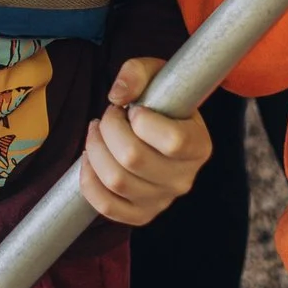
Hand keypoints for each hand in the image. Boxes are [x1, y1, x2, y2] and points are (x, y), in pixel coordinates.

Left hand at [77, 57, 211, 225]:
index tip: (135, 108)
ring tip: (97, 133)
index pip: (173, 141)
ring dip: (95, 150)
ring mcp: (162, 200)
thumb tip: (118, 96)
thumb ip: (137, 72)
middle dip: (110, 128)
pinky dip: (89, 182)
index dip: (143, 120)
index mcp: (198, 146)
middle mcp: (184, 179)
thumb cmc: (160, 101)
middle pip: (134, 159)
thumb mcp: (156, 75)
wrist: (160, 129)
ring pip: (116, 180)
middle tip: (109, 115)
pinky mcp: (140, 214)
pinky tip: (90, 159)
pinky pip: (107, 207)